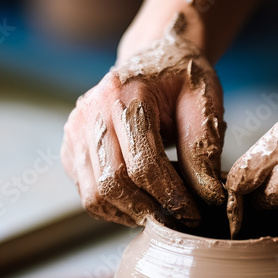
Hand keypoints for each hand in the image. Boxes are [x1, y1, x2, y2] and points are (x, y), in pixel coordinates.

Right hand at [61, 14, 225, 226]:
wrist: (154, 58)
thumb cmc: (183, 79)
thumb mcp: (203, 104)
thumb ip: (203, 150)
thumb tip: (208, 199)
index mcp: (125, 94)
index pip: (143, 164)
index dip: (171, 197)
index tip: (194, 215)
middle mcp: (91, 111)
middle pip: (112, 183)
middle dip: (148, 210)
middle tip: (176, 219)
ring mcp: (75, 129)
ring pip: (94, 195)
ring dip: (129, 214)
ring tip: (159, 212)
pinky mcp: (69, 147)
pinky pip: (86, 193)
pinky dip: (113, 208)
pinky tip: (140, 203)